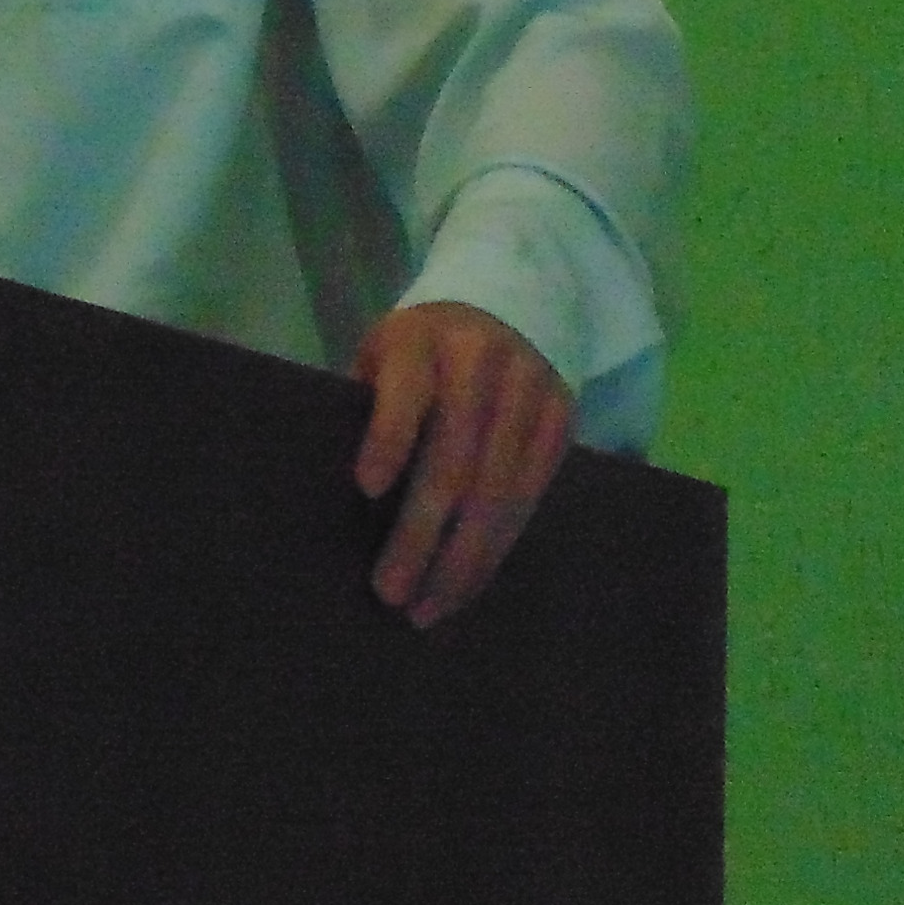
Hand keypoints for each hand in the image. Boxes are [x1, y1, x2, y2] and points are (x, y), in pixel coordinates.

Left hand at [351, 300, 574, 628]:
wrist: (514, 296)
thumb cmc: (422, 344)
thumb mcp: (386, 351)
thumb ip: (371, 403)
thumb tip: (341, 493)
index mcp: (421, 340)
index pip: (406, 392)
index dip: (389, 438)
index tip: (365, 488)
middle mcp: (479, 363)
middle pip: (453, 461)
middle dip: (422, 535)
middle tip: (391, 593)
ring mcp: (529, 391)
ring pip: (498, 491)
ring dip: (463, 560)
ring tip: (429, 607)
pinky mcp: (562, 419)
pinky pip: (531, 496)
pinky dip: (499, 546)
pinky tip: (471, 581)